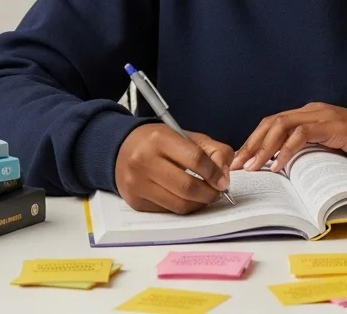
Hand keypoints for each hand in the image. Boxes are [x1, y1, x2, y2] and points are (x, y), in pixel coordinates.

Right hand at [114, 124, 233, 214]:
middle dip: (209, 193)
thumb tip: (224, 176)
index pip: (195, 159)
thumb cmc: (158, 142)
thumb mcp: (185, 136)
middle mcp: (144, 161)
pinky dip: (183, 207)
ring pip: (178, 204)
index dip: (215, 173)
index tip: (223, 181)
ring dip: (198, 204)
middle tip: (217, 192)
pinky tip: (186, 199)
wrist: (121, 149)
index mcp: (159, 139)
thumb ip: (213, 150)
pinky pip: (167, 210)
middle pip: (187, 186)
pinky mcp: (135, 200)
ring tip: (204, 196)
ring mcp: (137, 183)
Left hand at [230, 102, 346, 172]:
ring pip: (282, 126)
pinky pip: (302, 135)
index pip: (273, 123)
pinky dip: (286, 150)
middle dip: (252, 144)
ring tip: (253, 167)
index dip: (254, 141)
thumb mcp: (330, 149)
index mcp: (310, 114)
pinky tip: (278, 166)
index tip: (241, 161)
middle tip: (238, 165)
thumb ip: (310, 151)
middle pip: (272, 122)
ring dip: (264, 148)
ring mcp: (323, 115)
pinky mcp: (334, 125)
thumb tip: (282, 168)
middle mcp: (313, 110)